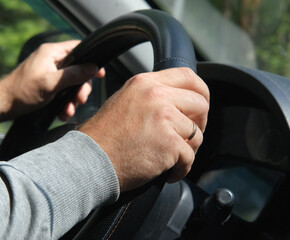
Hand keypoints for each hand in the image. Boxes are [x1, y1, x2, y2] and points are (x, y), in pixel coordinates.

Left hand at [0, 40, 104, 123]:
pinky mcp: (48, 84)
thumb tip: (94, 68)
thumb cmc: (23, 92)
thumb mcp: (50, 83)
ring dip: (72, 99)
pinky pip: (63, 91)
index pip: (79, 49)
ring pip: (72, 83)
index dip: (91, 61)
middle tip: (80, 100)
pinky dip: (65, 102)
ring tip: (68, 111)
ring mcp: (50, 72)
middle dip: (81, 87)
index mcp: (52, 53)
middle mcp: (52, 60)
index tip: (100, 74)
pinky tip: (63, 113)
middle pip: (78, 70)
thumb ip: (73, 74)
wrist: (3, 105)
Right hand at [79, 68, 208, 191]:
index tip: (199, 107)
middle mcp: (156, 95)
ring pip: (197, 134)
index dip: (200, 92)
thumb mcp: (125, 101)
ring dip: (188, 150)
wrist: (89, 160)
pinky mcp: (169, 143)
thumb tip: (179, 102)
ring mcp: (164, 118)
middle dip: (200, 123)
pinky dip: (182, 168)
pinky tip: (167, 172)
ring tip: (170, 159)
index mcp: (145, 83)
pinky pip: (190, 157)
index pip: (187, 75)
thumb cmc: (104, 136)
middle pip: (200, 103)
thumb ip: (151, 96)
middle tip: (187, 138)